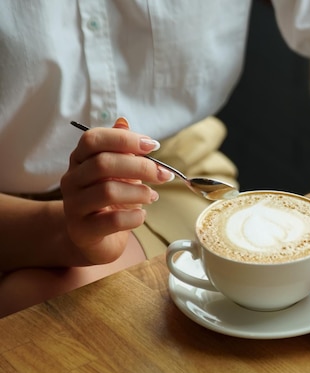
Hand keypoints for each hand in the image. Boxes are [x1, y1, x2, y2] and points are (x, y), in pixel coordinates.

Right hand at [60, 118, 172, 264]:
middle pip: (103, 163)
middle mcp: (71, 180)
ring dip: (140, 192)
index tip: (153, 146)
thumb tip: (123, 122)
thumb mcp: (118, 172)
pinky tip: (141, 215)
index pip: (93, 139)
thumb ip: (121, 149)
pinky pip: (113, 220)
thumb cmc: (111, 201)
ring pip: (108, 191)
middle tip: (164, 175)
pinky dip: (134, 216)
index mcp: (80, 160)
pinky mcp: (83, 230)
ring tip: (152, 196)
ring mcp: (74, 206)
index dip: (125, 140)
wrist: (95, 239)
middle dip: (141, 167)